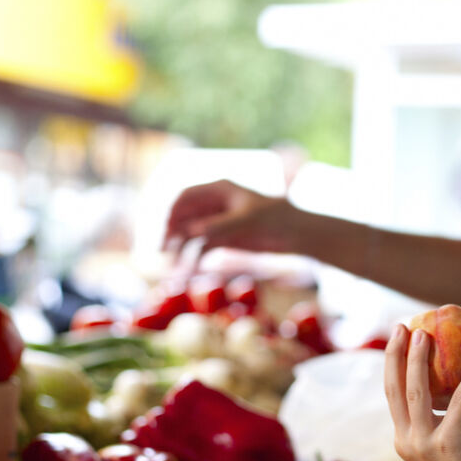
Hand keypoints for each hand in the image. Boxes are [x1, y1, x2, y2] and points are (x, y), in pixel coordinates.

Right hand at [162, 179, 296, 256]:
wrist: (297, 234)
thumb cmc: (277, 218)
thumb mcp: (249, 220)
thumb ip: (220, 225)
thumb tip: (191, 231)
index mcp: (219, 189)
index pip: (186, 195)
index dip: (172, 211)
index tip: (166, 230)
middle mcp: (214, 204)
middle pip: (183, 216)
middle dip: (171, 233)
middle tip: (162, 253)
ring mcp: (217, 221)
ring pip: (190, 234)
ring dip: (180, 249)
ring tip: (174, 268)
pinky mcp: (223, 238)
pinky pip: (202, 248)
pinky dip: (194, 259)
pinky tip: (190, 272)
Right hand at [383, 324, 460, 460]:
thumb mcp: (460, 437)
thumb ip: (459, 410)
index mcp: (404, 440)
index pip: (392, 396)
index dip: (392, 365)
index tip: (398, 337)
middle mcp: (407, 441)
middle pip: (395, 389)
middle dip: (396, 354)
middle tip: (403, 326)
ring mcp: (426, 444)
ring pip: (418, 391)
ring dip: (420, 358)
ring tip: (428, 333)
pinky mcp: (450, 444)